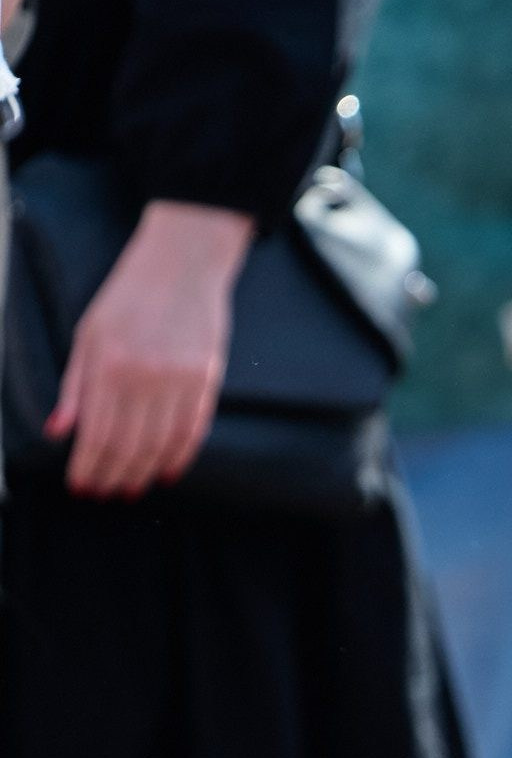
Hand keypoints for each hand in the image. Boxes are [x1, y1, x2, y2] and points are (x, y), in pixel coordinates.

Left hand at [49, 200, 253, 496]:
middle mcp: (144, 378)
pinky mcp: (207, 380)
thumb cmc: (129, 296)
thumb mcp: (88, 334)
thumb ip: (75, 385)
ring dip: (143, 473)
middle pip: (127, 447)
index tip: (81, 486)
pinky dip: (179, 457)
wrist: (182, 264)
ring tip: (131, 488)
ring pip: (159, 445)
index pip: (95, 434)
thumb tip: (59, 430)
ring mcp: (179, 381)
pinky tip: (166, 472)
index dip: (87, 467)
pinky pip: (192, 431)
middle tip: (105, 493)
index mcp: (109, 366)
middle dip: (112, 476)